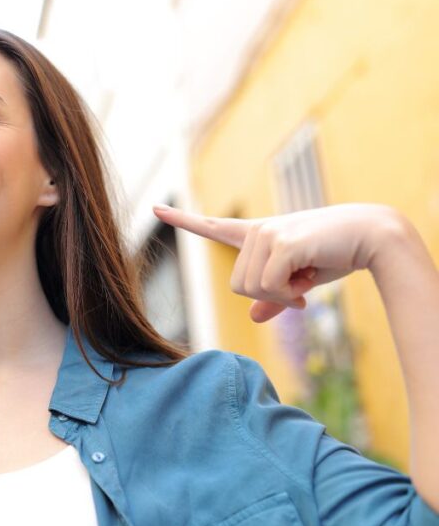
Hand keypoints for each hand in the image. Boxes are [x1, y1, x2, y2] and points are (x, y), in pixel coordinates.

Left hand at [153, 203, 406, 322]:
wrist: (370, 237)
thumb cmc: (335, 255)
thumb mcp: (300, 280)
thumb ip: (275, 297)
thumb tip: (253, 316)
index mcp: (256, 235)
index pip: (212, 227)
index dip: (182, 221)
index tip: (155, 209)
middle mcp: (255, 231)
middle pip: (238, 287)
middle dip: (270, 296)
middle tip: (299, 286)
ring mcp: (265, 235)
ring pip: (251, 289)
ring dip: (282, 295)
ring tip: (306, 276)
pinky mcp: (279, 243)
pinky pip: (270, 288)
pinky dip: (291, 294)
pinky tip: (310, 277)